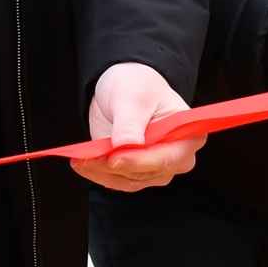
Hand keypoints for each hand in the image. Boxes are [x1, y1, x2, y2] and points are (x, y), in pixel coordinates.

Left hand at [73, 63, 196, 191]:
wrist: (124, 88)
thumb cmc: (138, 86)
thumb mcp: (134, 96)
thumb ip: (130, 122)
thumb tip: (125, 146)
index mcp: (188, 136)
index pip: (167, 158)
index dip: (139, 161)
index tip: (114, 159)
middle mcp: (175, 157)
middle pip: (146, 173)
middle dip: (114, 168)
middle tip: (87, 159)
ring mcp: (155, 167)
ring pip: (128, 180)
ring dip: (101, 172)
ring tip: (78, 159)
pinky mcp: (134, 171)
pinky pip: (117, 180)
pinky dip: (97, 173)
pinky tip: (81, 162)